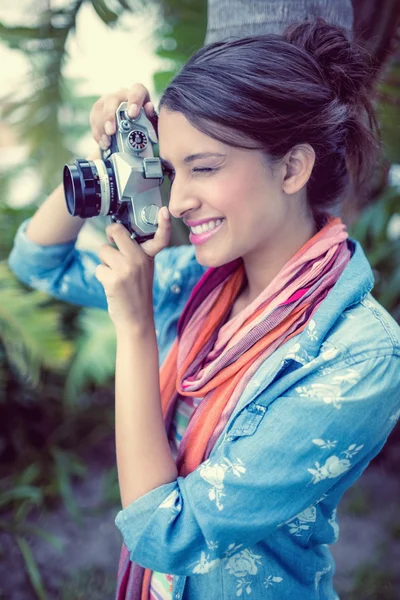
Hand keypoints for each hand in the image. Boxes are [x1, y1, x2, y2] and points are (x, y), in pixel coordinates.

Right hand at [89, 83, 155, 150]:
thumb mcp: (152, 126)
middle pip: (113, 99)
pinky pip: (94, 118)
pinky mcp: (98, 110)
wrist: (132, 136)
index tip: (132, 114)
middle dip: (110, 116)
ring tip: (106, 142)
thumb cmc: (145, 129)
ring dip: (101, 126)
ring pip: (100, 108)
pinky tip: (103, 143)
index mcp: (138, 95)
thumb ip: (152, 118)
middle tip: (111, 131)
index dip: (134, 100)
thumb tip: (149, 108)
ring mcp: (108, 101)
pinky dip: (98, 133)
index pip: (137, 90)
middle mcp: (122, 95)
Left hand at [95, 206, 170, 332]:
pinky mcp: (114, 279)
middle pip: (116, 231)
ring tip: (115, 275)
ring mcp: (127, 268)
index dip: (164, 224)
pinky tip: (112, 286)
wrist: (136, 320)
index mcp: (149, 256)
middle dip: (109, 237)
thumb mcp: (143, 270)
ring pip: (103, 251)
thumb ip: (134, 253)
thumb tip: (114, 233)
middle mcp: (140, 260)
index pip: (160, 238)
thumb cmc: (136, 293)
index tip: (164, 211)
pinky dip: (101, 276)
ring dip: (104, 262)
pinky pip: (98, 268)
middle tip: (112, 246)